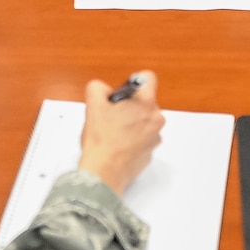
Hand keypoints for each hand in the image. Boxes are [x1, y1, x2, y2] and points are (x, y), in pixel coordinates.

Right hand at [77, 71, 165, 195]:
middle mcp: (156, 119)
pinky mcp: (150, 152)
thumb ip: (98, 88)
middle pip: (145, 103)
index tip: (125, 91)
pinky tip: (118, 145)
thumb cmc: (102, 141)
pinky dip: (133, 140)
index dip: (134, 81)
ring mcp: (155, 137)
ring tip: (114, 133)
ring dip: (133, 124)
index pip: (148, 78)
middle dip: (130, 107)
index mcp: (145, 103)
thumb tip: (102, 89)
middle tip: (113, 116)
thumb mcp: (93, 105)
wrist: (104, 171)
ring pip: (145, 122)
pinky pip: (143, 139)